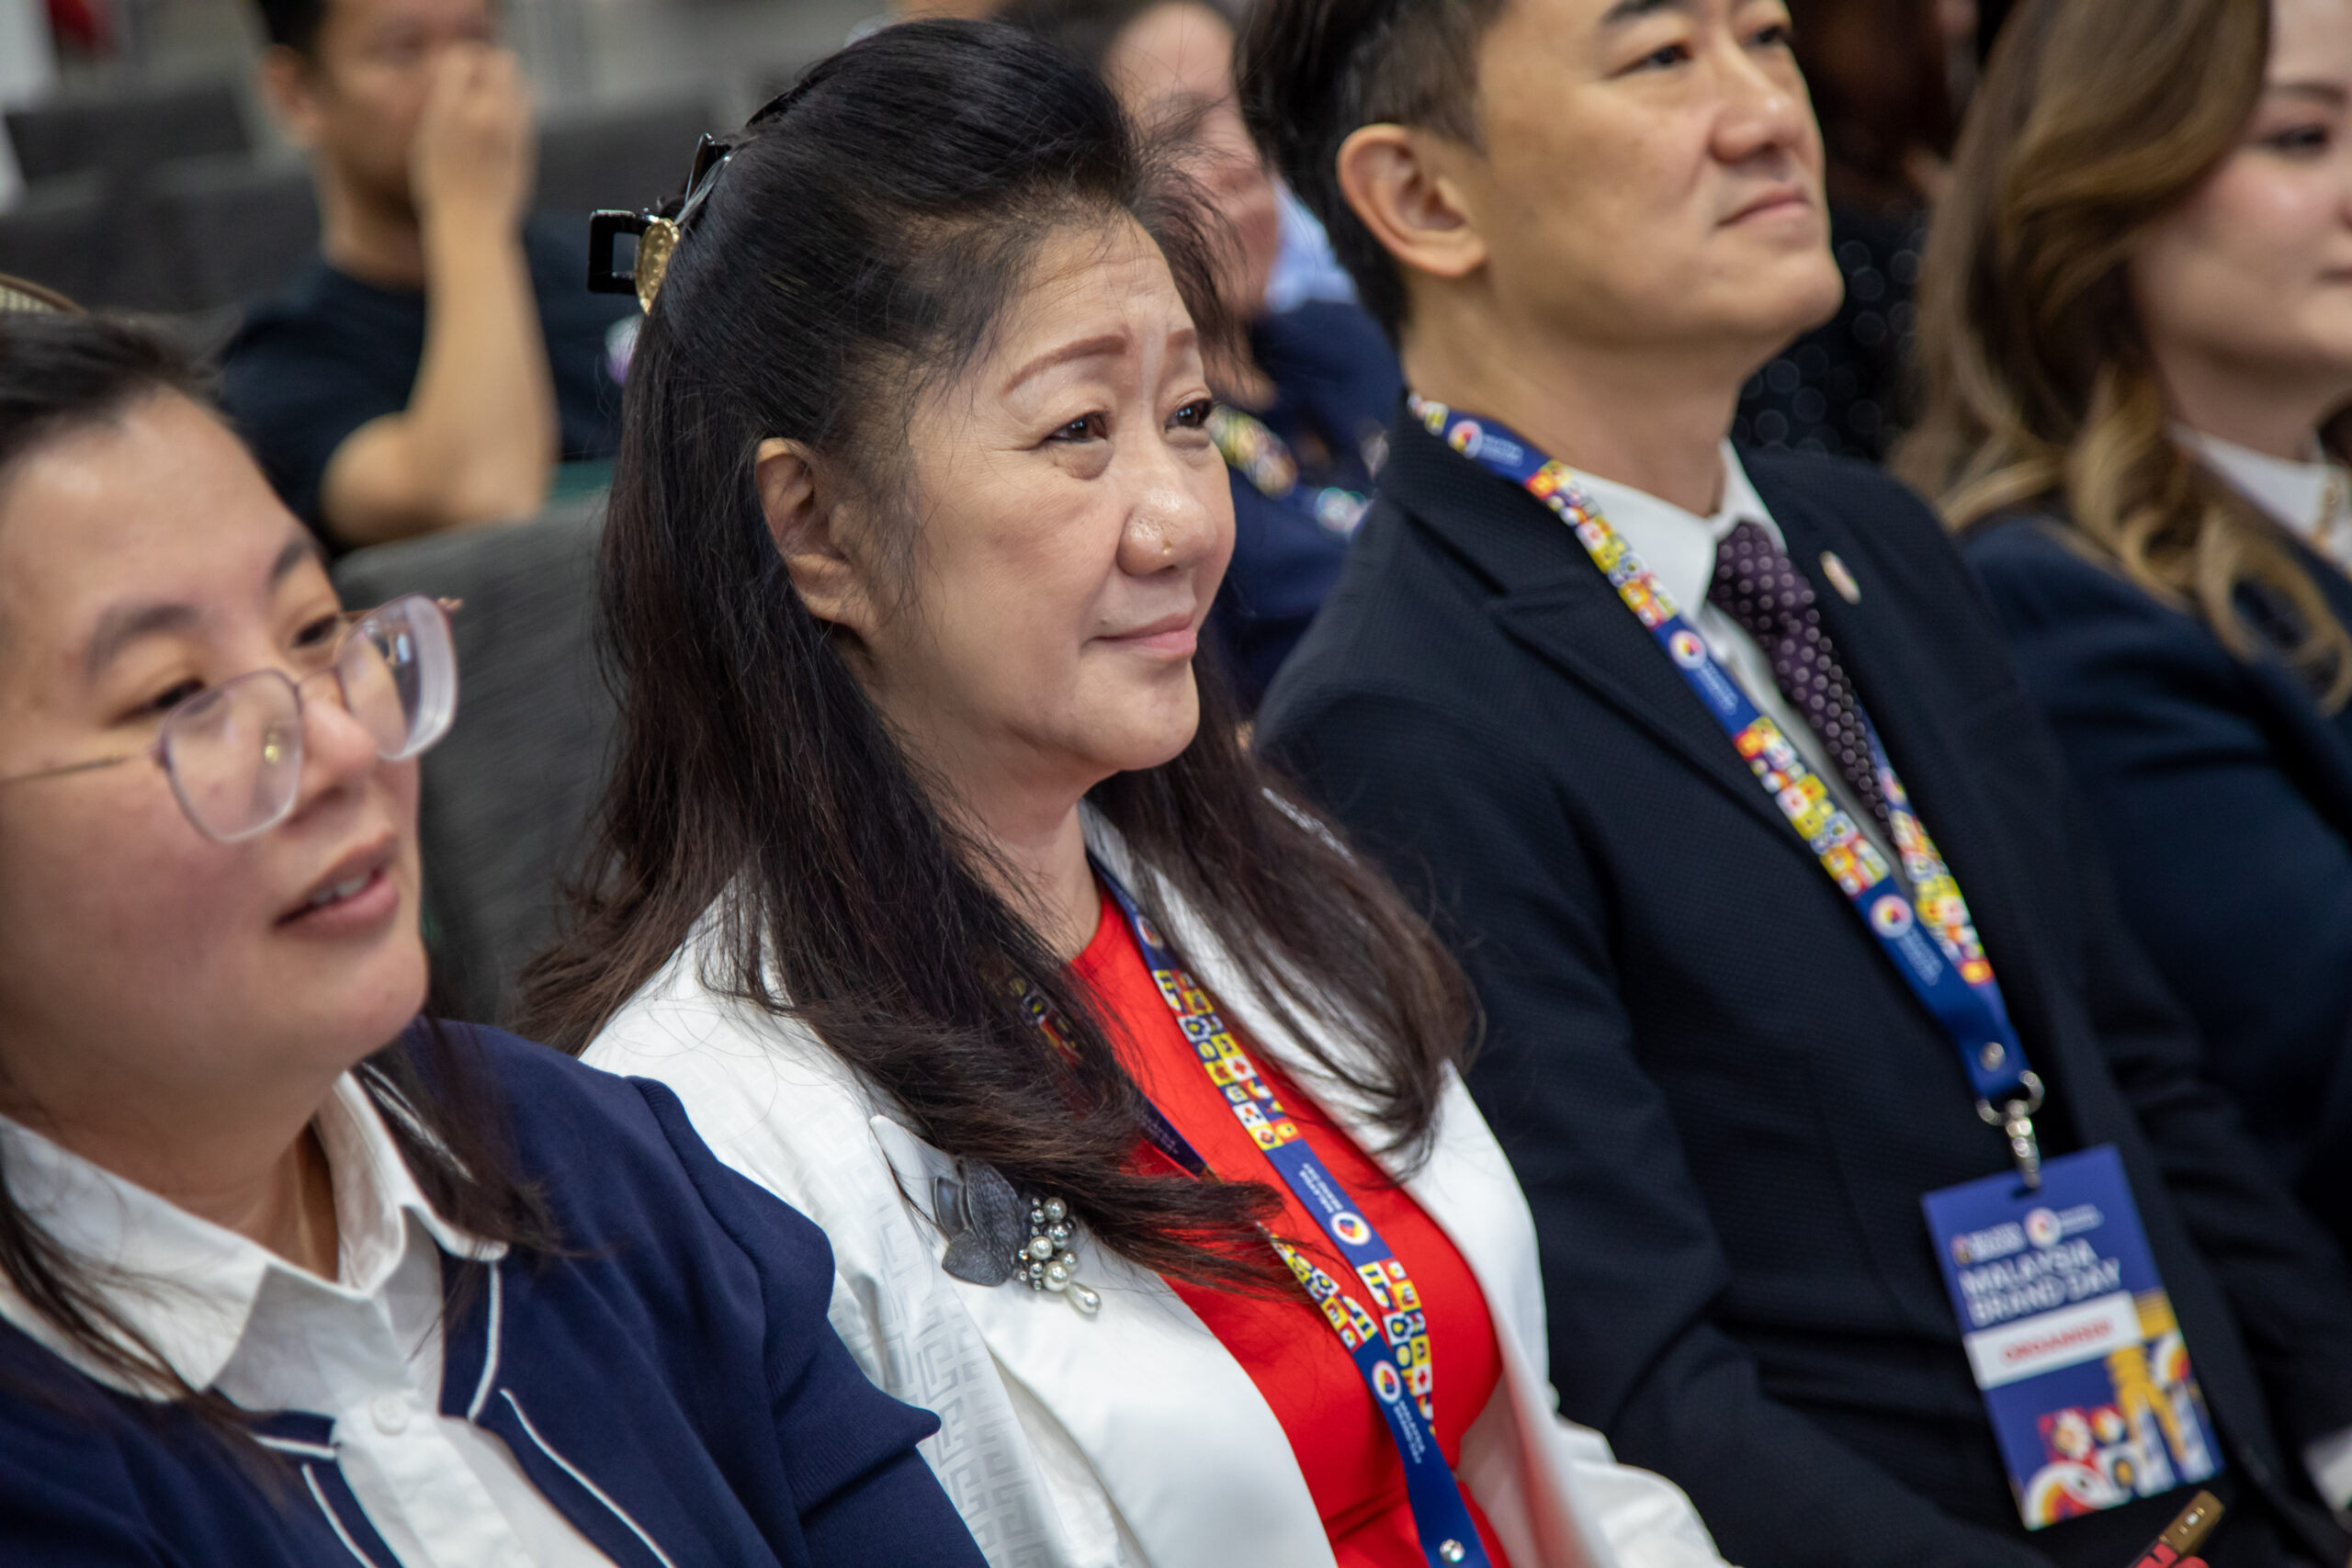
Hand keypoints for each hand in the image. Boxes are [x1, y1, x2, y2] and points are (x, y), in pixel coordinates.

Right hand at [409, 44, 535, 233]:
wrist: (470, 225)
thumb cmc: (439, 187)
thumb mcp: (426, 141)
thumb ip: (443, 104)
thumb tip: (458, 79)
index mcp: (449, 110)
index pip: (463, 57)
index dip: (463, 60)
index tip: (460, 72)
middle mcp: (482, 113)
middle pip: (500, 62)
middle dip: (490, 66)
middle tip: (479, 82)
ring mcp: (508, 129)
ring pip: (519, 82)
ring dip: (506, 84)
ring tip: (490, 101)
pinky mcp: (524, 144)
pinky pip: (525, 107)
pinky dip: (514, 105)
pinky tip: (500, 122)